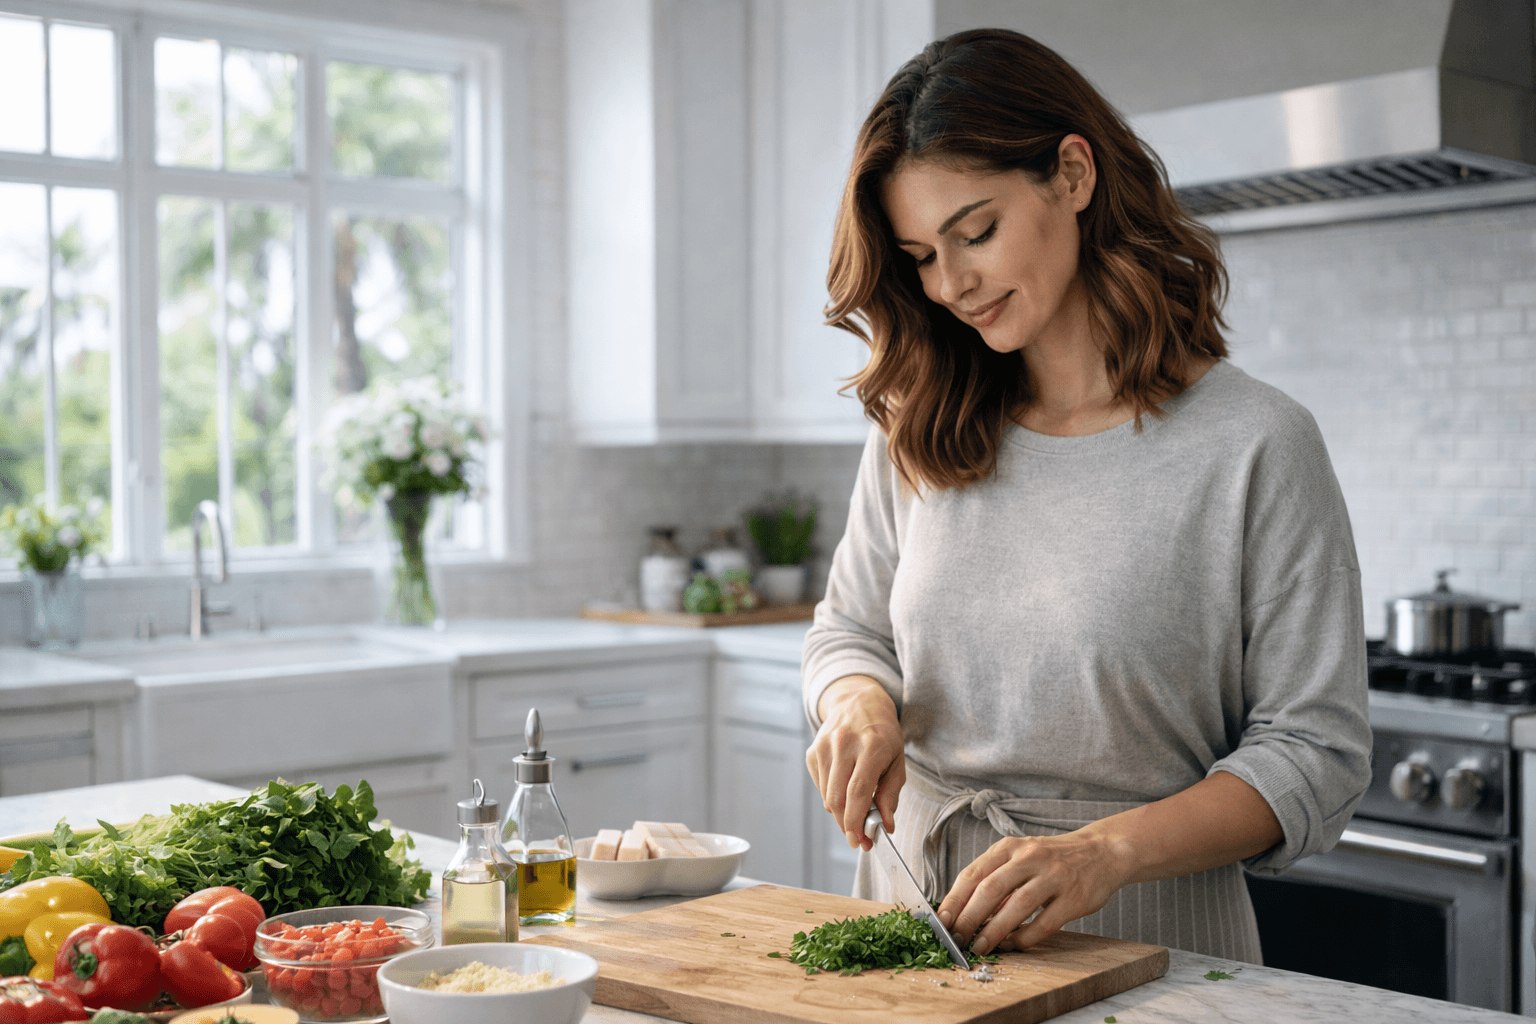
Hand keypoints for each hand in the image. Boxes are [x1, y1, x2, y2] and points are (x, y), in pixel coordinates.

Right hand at [806, 675, 904, 849]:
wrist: (858, 701)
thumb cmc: (883, 734)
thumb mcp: (897, 760)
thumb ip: (891, 794)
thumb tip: (886, 825)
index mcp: (871, 746)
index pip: (858, 791)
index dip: (856, 821)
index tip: (860, 840)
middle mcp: (844, 744)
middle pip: (838, 798)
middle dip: (847, 825)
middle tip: (859, 838)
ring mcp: (825, 746)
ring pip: (827, 796)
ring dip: (840, 813)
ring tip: (855, 813)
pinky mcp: (813, 751)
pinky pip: (821, 786)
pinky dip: (832, 797)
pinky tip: (844, 789)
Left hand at [935, 830, 1131, 954]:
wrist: (1102, 852)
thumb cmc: (1052, 859)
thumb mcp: (1020, 857)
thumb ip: (995, 878)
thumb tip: (964, 911)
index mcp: (1010, 847)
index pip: (973, 873)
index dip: (954, 900)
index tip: (940, 921)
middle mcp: (1030, 857)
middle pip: (990, 889)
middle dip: (969, 918)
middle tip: (956, 939)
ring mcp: (1053, 876)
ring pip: (1016, 906)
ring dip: (993, 930)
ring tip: (979, 947)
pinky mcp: (1074, 898)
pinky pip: (1044, 923)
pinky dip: (1025, 938)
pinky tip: (1013, 945)